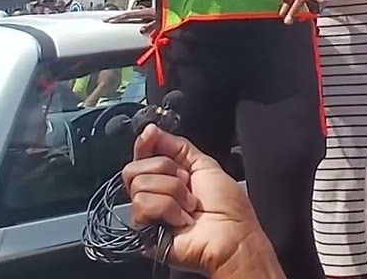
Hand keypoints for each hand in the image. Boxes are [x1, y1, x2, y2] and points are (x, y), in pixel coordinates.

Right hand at [125, 124, 265, 275]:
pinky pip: (142, 205)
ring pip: (139, 185)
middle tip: (186, 182)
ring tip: (189, 206)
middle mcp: (155, 193)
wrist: (232, 236)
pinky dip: (168, 209)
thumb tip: (150, 130)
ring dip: (173, 192)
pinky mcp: (144, 231)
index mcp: (168, 176)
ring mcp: (148, 213)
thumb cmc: (227, 208)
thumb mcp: (204, 164)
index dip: (145, 143)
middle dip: (165, 169)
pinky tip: (182, 220)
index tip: (150, 135)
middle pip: (134, 168)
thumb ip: (177, 145)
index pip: (143, 155)